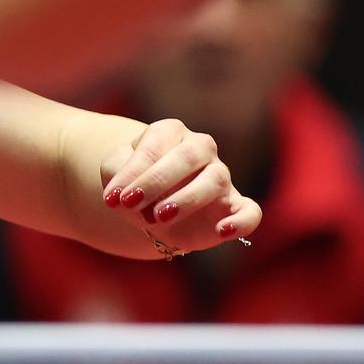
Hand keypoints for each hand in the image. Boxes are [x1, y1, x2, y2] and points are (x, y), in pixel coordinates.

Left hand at [98, 118, 261, 257]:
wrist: (153, 215)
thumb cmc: (136, 186)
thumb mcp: (115, 175)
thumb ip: (114, 171)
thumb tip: (120, 190)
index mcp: (170, 132)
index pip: (155, 144)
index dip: (133, 171)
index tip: (114, 198)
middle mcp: (200, 149)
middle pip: (188, 156)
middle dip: (157, 180)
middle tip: (132, 203)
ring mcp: (221, 176)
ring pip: (215, 180)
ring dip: (187, 199)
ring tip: (159, 217)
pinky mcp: (235, 207)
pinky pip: (250, 211)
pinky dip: (240, 221)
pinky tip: (222, 231)